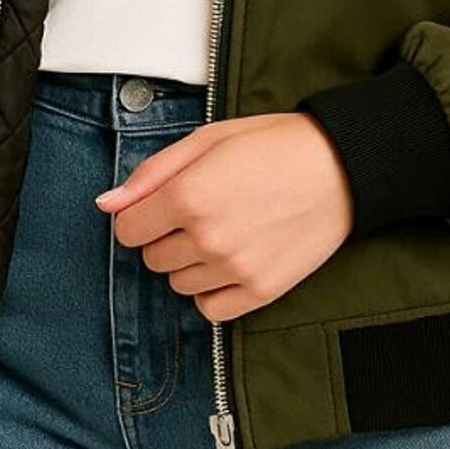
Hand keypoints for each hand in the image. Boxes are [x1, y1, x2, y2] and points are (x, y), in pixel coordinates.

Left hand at [94, 110, 355, 318]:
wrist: (341, 167)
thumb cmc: (272, 144)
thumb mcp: (207, 140)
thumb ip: (152, 173)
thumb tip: (107, 204)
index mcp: (189, 195)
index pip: (127, 230)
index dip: (141, 215)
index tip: (165, 204)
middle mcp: (207, 237)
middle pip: (151, 259)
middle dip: (167, 236)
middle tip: (203, 211)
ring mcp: (235, 268)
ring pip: (178, 284)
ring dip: (191, 262)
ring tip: (226, 230)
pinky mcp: (261, 291)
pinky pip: (210, 308)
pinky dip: (212, 290)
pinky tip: (231, 261)